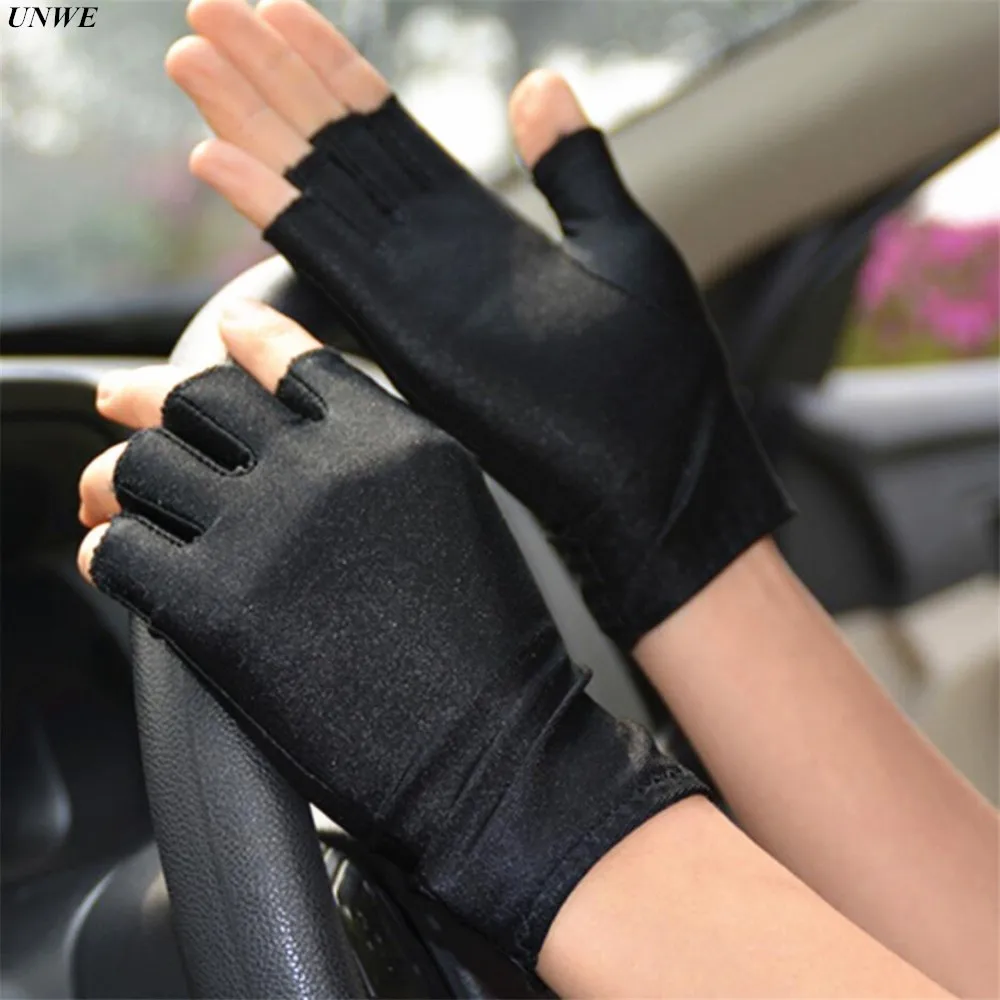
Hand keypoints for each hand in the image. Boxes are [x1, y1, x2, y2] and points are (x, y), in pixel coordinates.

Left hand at [78, 304, 704, 967]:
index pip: (290, 358)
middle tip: (128, 404)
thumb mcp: (456, 514)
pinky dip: (112, 548)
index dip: (243, 341)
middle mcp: (322, 469)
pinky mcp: (214, 608)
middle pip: (200, 399)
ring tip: (116, 496)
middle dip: (156, 398)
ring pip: (146, 464)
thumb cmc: (489, 648)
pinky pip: (124, 549)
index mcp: (391, 439)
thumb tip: (305, 443)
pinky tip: (122, 560)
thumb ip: (382, 462)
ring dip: (121, 476)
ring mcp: (263, 533)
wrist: (491, 751)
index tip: (220, 337)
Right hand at [165, 0, 791, 649]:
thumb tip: (541, 81)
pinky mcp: (413, 338)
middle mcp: (433, 256)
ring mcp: (418, 295)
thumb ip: (574, 166)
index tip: (277, 8)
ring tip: (189, 53)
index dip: (331, 67)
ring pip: (321, 191)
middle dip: (271, 76)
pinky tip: (216, 158)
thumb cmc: (659, 378)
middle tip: (204, 8)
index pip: (389, 132)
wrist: (663, 486)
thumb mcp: (623, 247)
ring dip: (250, 124)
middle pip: (338, 149)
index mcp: (479, 229)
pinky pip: (331, 263)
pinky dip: (274, 210)